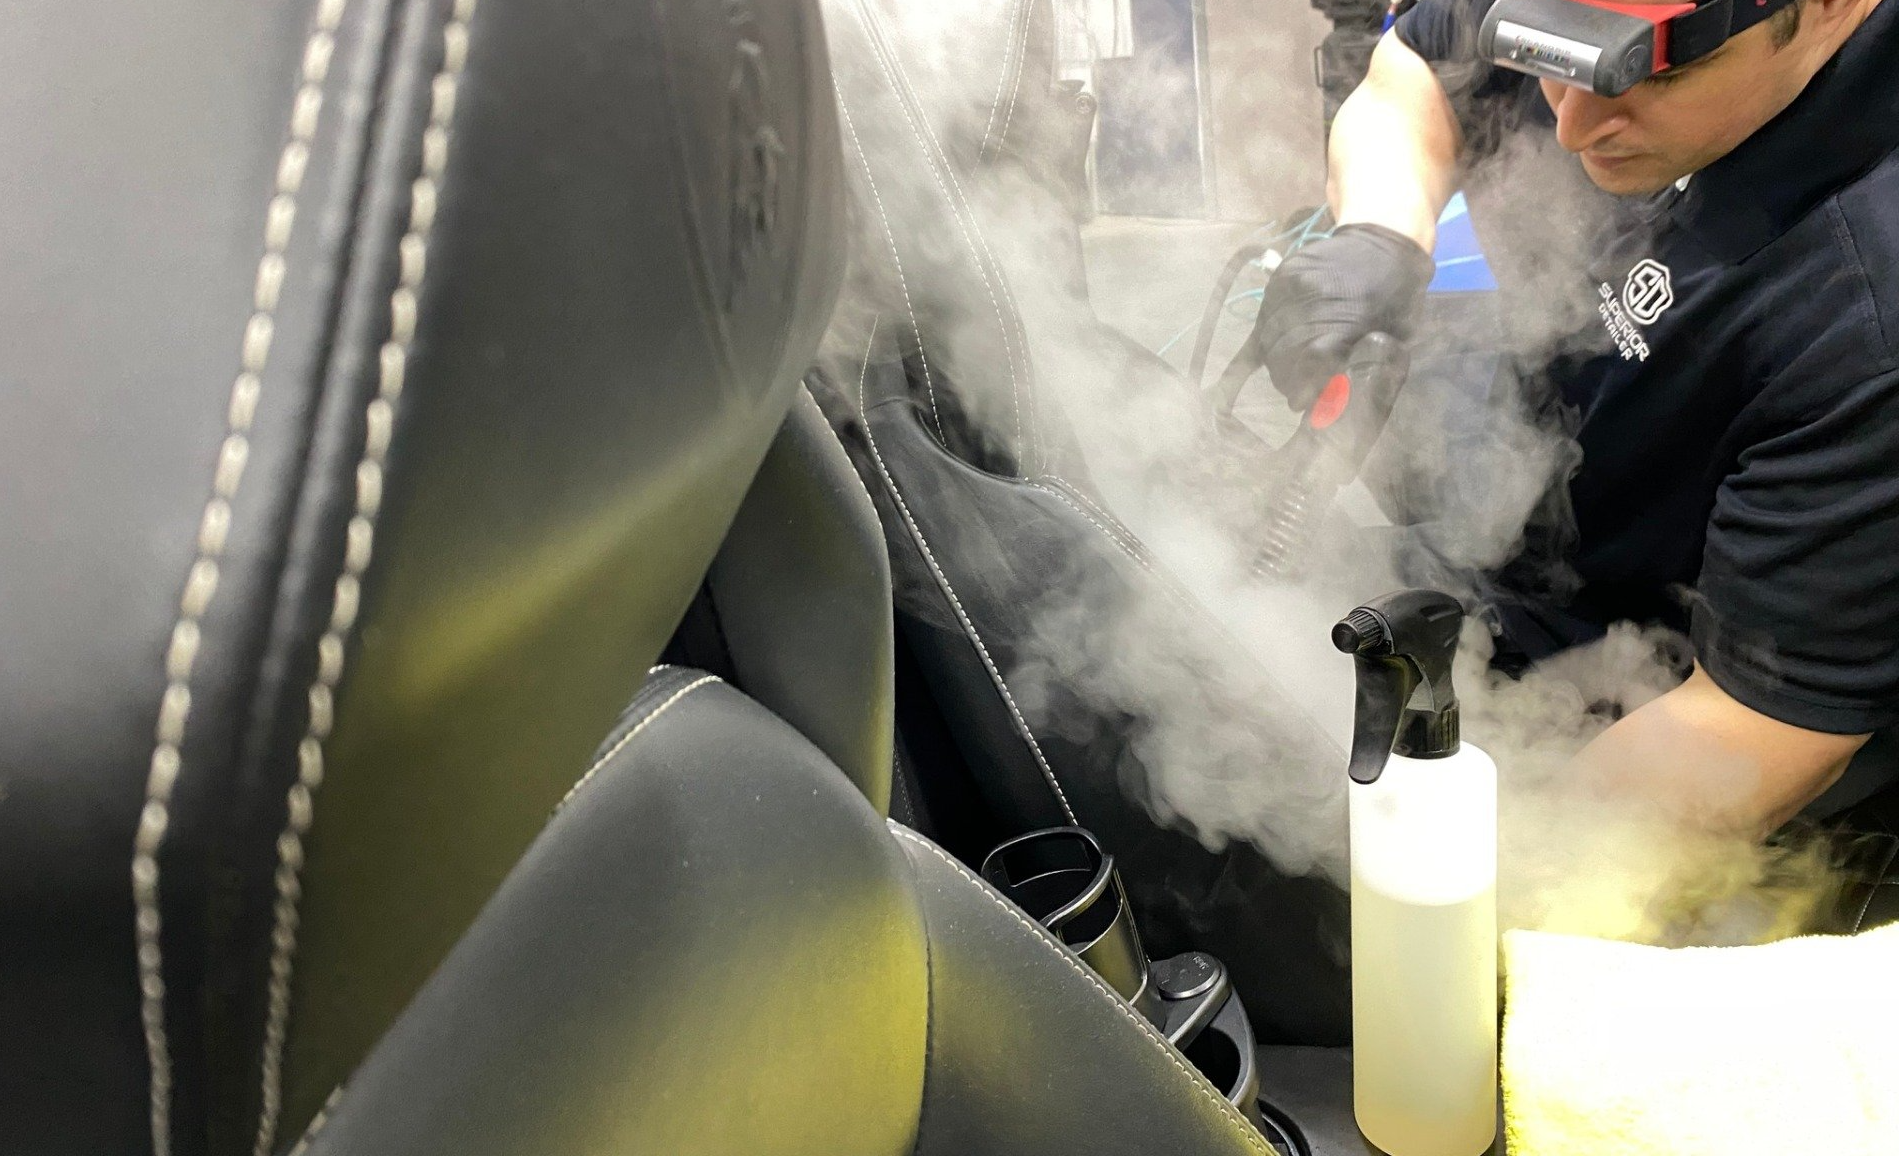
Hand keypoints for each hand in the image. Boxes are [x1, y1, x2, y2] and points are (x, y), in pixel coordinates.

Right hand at [1248, 223, 1435, 409]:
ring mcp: (1293, 286)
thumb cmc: (1397, 294)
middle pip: (1282, 356)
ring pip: (1267, 339)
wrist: (1384, 238)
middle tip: (1297, 389)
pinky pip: (1263, 318)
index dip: (1303, 388)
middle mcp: (1314, 301)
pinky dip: (1268, 337)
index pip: (1310, 364)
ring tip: (1288, 368)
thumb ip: (1364, 368)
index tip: (1304, 401)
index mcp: (1348, 320)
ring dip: (1275, 361)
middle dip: (1287, 379)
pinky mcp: (1280, 277)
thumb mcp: (1394, 337)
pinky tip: (1273, 348)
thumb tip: (1332, 400)